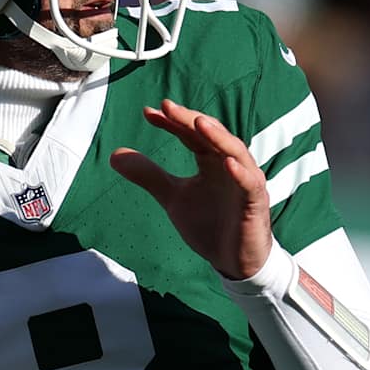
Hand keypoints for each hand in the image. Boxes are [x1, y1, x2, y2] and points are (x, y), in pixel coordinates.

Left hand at [110, 99, 270, 280]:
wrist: (232, 262)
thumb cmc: (209, 225)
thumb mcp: (173, 198)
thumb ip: (149, 176)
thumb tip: (114, 155)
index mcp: (210, 161)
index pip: (191, 135)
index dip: (172, 123)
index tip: (149, 112)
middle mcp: (230, 165)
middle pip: (212, 135)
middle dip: (191, 120)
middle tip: (169, 107)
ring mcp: (245, 183)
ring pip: (235, 152)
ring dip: (218, 137)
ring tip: (199, 123)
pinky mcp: (255, 204)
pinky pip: (250, 184)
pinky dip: (240, 173)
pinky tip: (227, 163)